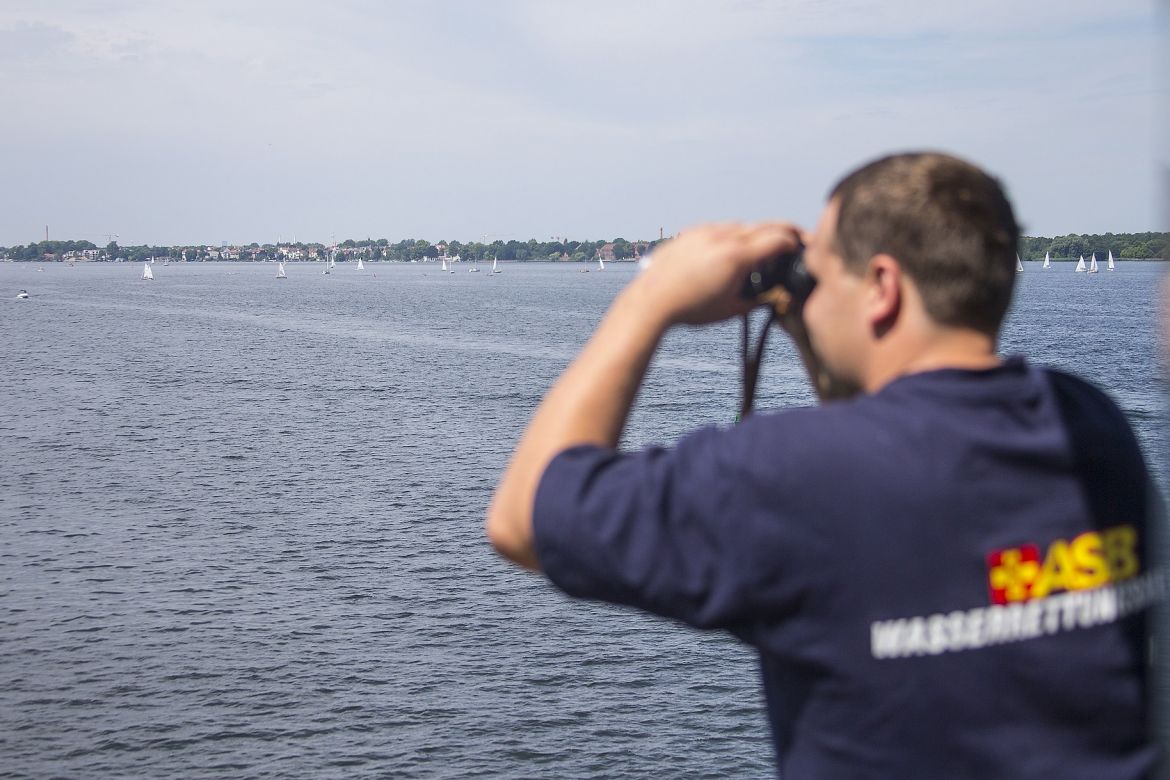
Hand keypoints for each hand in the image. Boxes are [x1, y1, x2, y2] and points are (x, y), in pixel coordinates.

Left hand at [632, 222, 802, 326]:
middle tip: (796, 237)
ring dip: (756, 233)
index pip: (777, 239)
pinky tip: (731, 249)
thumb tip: (773, 298)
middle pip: (764, 225)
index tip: (802, 247)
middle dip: (784, 231)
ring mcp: (707, 231)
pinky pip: (720, 228)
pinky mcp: (692, 232)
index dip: (795, 242)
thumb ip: (757, 300)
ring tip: (760, 249)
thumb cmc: (691, 309)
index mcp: (737, 257)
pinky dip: (732, 236)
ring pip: (741, 225)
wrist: (653, 299)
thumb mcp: (731, 310)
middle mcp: (723, 238)